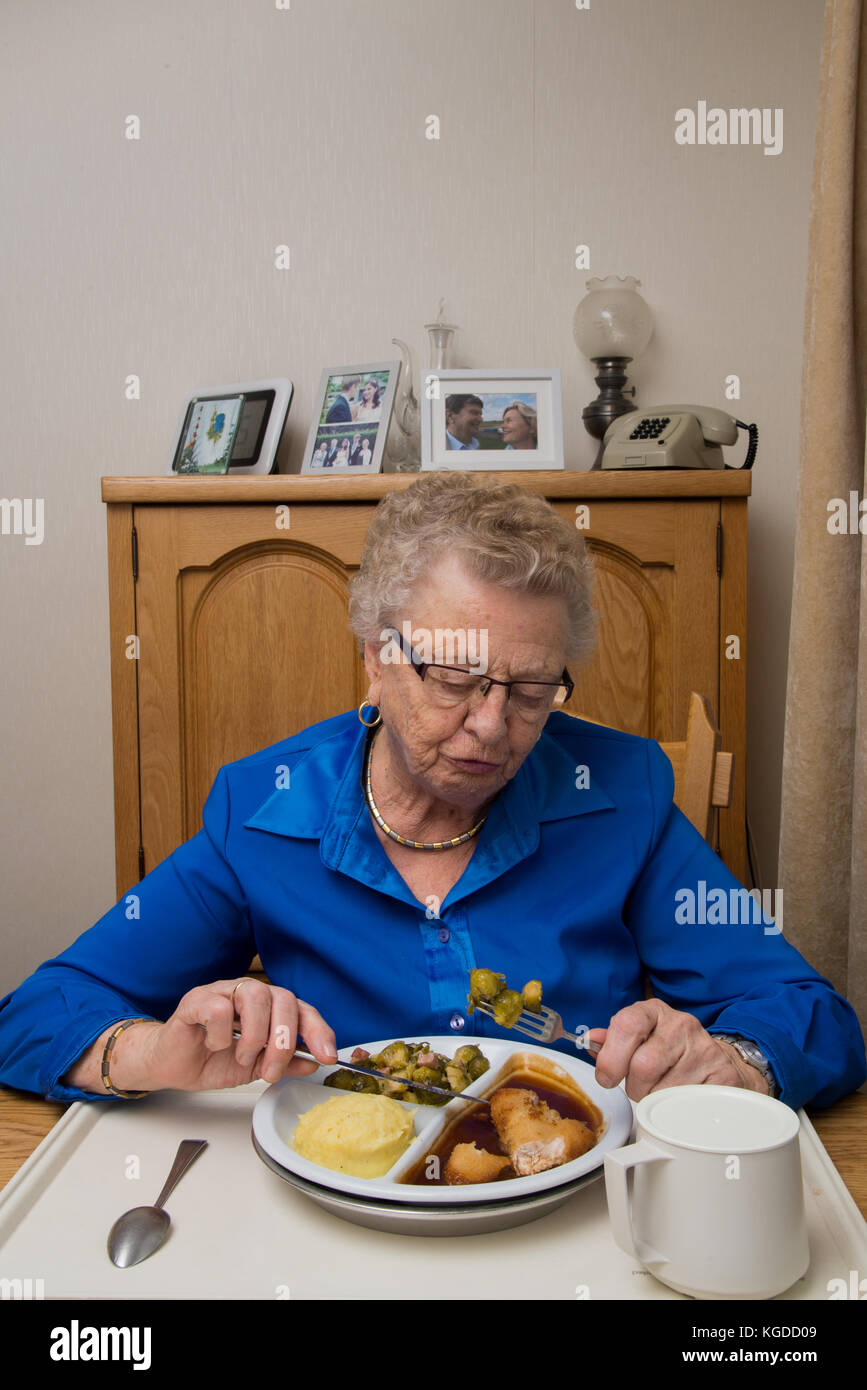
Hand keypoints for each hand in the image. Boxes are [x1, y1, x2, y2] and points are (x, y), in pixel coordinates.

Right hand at [124, 978, 337, 1092]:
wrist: (172, 1067)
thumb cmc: (211, 1060)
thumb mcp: (256, 1069)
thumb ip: (284, 1064)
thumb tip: (313, 1062)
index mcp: (268, 1007)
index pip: (301, 1008)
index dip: (318, 1030)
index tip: (327, 1056)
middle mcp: (248, 993)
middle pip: (282, 998)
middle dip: (283, 1039)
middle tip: (272, 1069)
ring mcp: (222, 991)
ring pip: (254, 995)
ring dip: (254, 1036)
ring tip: (242, 1057)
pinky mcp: (196, 999)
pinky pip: (219, 1007)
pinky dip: (221, 1034)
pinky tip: (214, 1045)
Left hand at [586, 998, 769, 1102]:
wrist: (715, 1061)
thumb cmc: (668, 1051)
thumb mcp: (639, 1038)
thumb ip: (612, 1041)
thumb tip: (589, 1039)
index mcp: (654, 1011)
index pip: (626, 1024)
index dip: (611, 1057)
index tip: (607, 1077)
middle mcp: (681, 1024)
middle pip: (643, 1065)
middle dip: (635, 1087)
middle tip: (641, 1088)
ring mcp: (704, 1049)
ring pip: (664, 1090)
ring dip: (656, 1101)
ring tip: (663, 1091)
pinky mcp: (722, 1075)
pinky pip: (688, 1104)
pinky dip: (678, 1109)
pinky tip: (681, 1098)